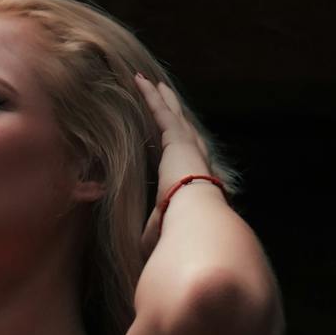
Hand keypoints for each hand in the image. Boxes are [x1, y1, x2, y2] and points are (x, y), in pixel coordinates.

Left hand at [133, 71, 217, 261]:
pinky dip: (150, 96)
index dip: (182, 148)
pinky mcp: (177, 140)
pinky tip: (139, 81)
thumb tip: (139, 253)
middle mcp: (196, 162)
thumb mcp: (161, 236)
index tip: (177, 140)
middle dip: (176, 115)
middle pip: (184, 132)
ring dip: (163, 99)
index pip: (188, 162)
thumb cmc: (181, 237)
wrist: (197, 223)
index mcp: (195, 184)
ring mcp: (188, 148)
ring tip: (152, 84)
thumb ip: (152, 236)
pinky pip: (161, 112)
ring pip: (173, 117)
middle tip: (168, 99)